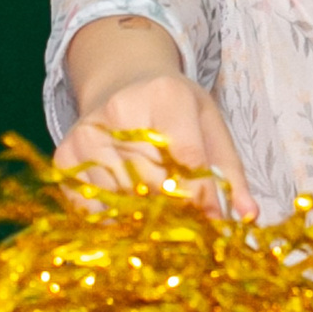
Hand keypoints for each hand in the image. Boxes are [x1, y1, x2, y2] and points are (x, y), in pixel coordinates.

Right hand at [57, 67, 256, 218]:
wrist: (122, 84)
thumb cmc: (175, 110)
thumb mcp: (210, 126)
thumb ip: (230, 172)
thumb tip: (248, 216)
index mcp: (165, 95)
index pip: (186, 156)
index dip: (201, 195)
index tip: (212, 220)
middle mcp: (119, 110)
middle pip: (152, 183)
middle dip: (176, 212)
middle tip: (188, 227)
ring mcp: (86, 134)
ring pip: (121, 200)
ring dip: (144, 220)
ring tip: (159, 218)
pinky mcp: (63, 156)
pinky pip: (91, 208)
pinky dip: (112, 221)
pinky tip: (127, 213)